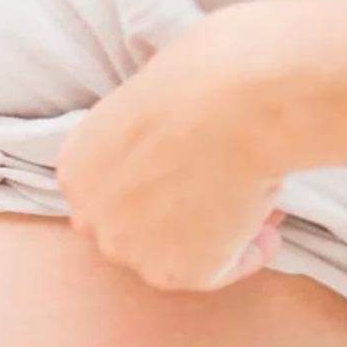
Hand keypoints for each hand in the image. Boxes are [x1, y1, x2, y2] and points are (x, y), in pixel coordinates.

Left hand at [60, 10, 286, 291]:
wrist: (234, 98)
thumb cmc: (206, 75)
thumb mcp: (151, 100)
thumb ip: (149, 138)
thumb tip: (183, 154)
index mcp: (76, 166)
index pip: (112, 192)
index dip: (159, 187)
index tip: (197, 174)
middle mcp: (89, 213)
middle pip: (138, 227)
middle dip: (184, 217)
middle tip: (232, 196)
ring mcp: (127, 247)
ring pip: (175, 253)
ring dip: (216, 236)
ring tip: (259, 207)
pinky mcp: (174, 271)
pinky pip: (218, 272)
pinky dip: (248, 254)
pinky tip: (269, 231)